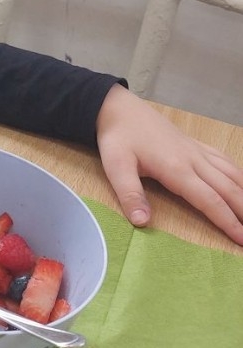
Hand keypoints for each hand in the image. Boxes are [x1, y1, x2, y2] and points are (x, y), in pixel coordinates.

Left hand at [95, 84, 242, 244]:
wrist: (118, 107)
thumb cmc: (117, 137)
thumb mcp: (116, 167)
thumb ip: (130, 195)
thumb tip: (142, 222)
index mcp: (176, 169)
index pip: (209, 200)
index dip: (227, 221)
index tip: (241, 240)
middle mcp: (193, 159)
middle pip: (228, 188)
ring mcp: (195, 150)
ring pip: (230, 172)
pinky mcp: (193, 144)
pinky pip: (223, 159)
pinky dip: (238, 173)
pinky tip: (241, 182)